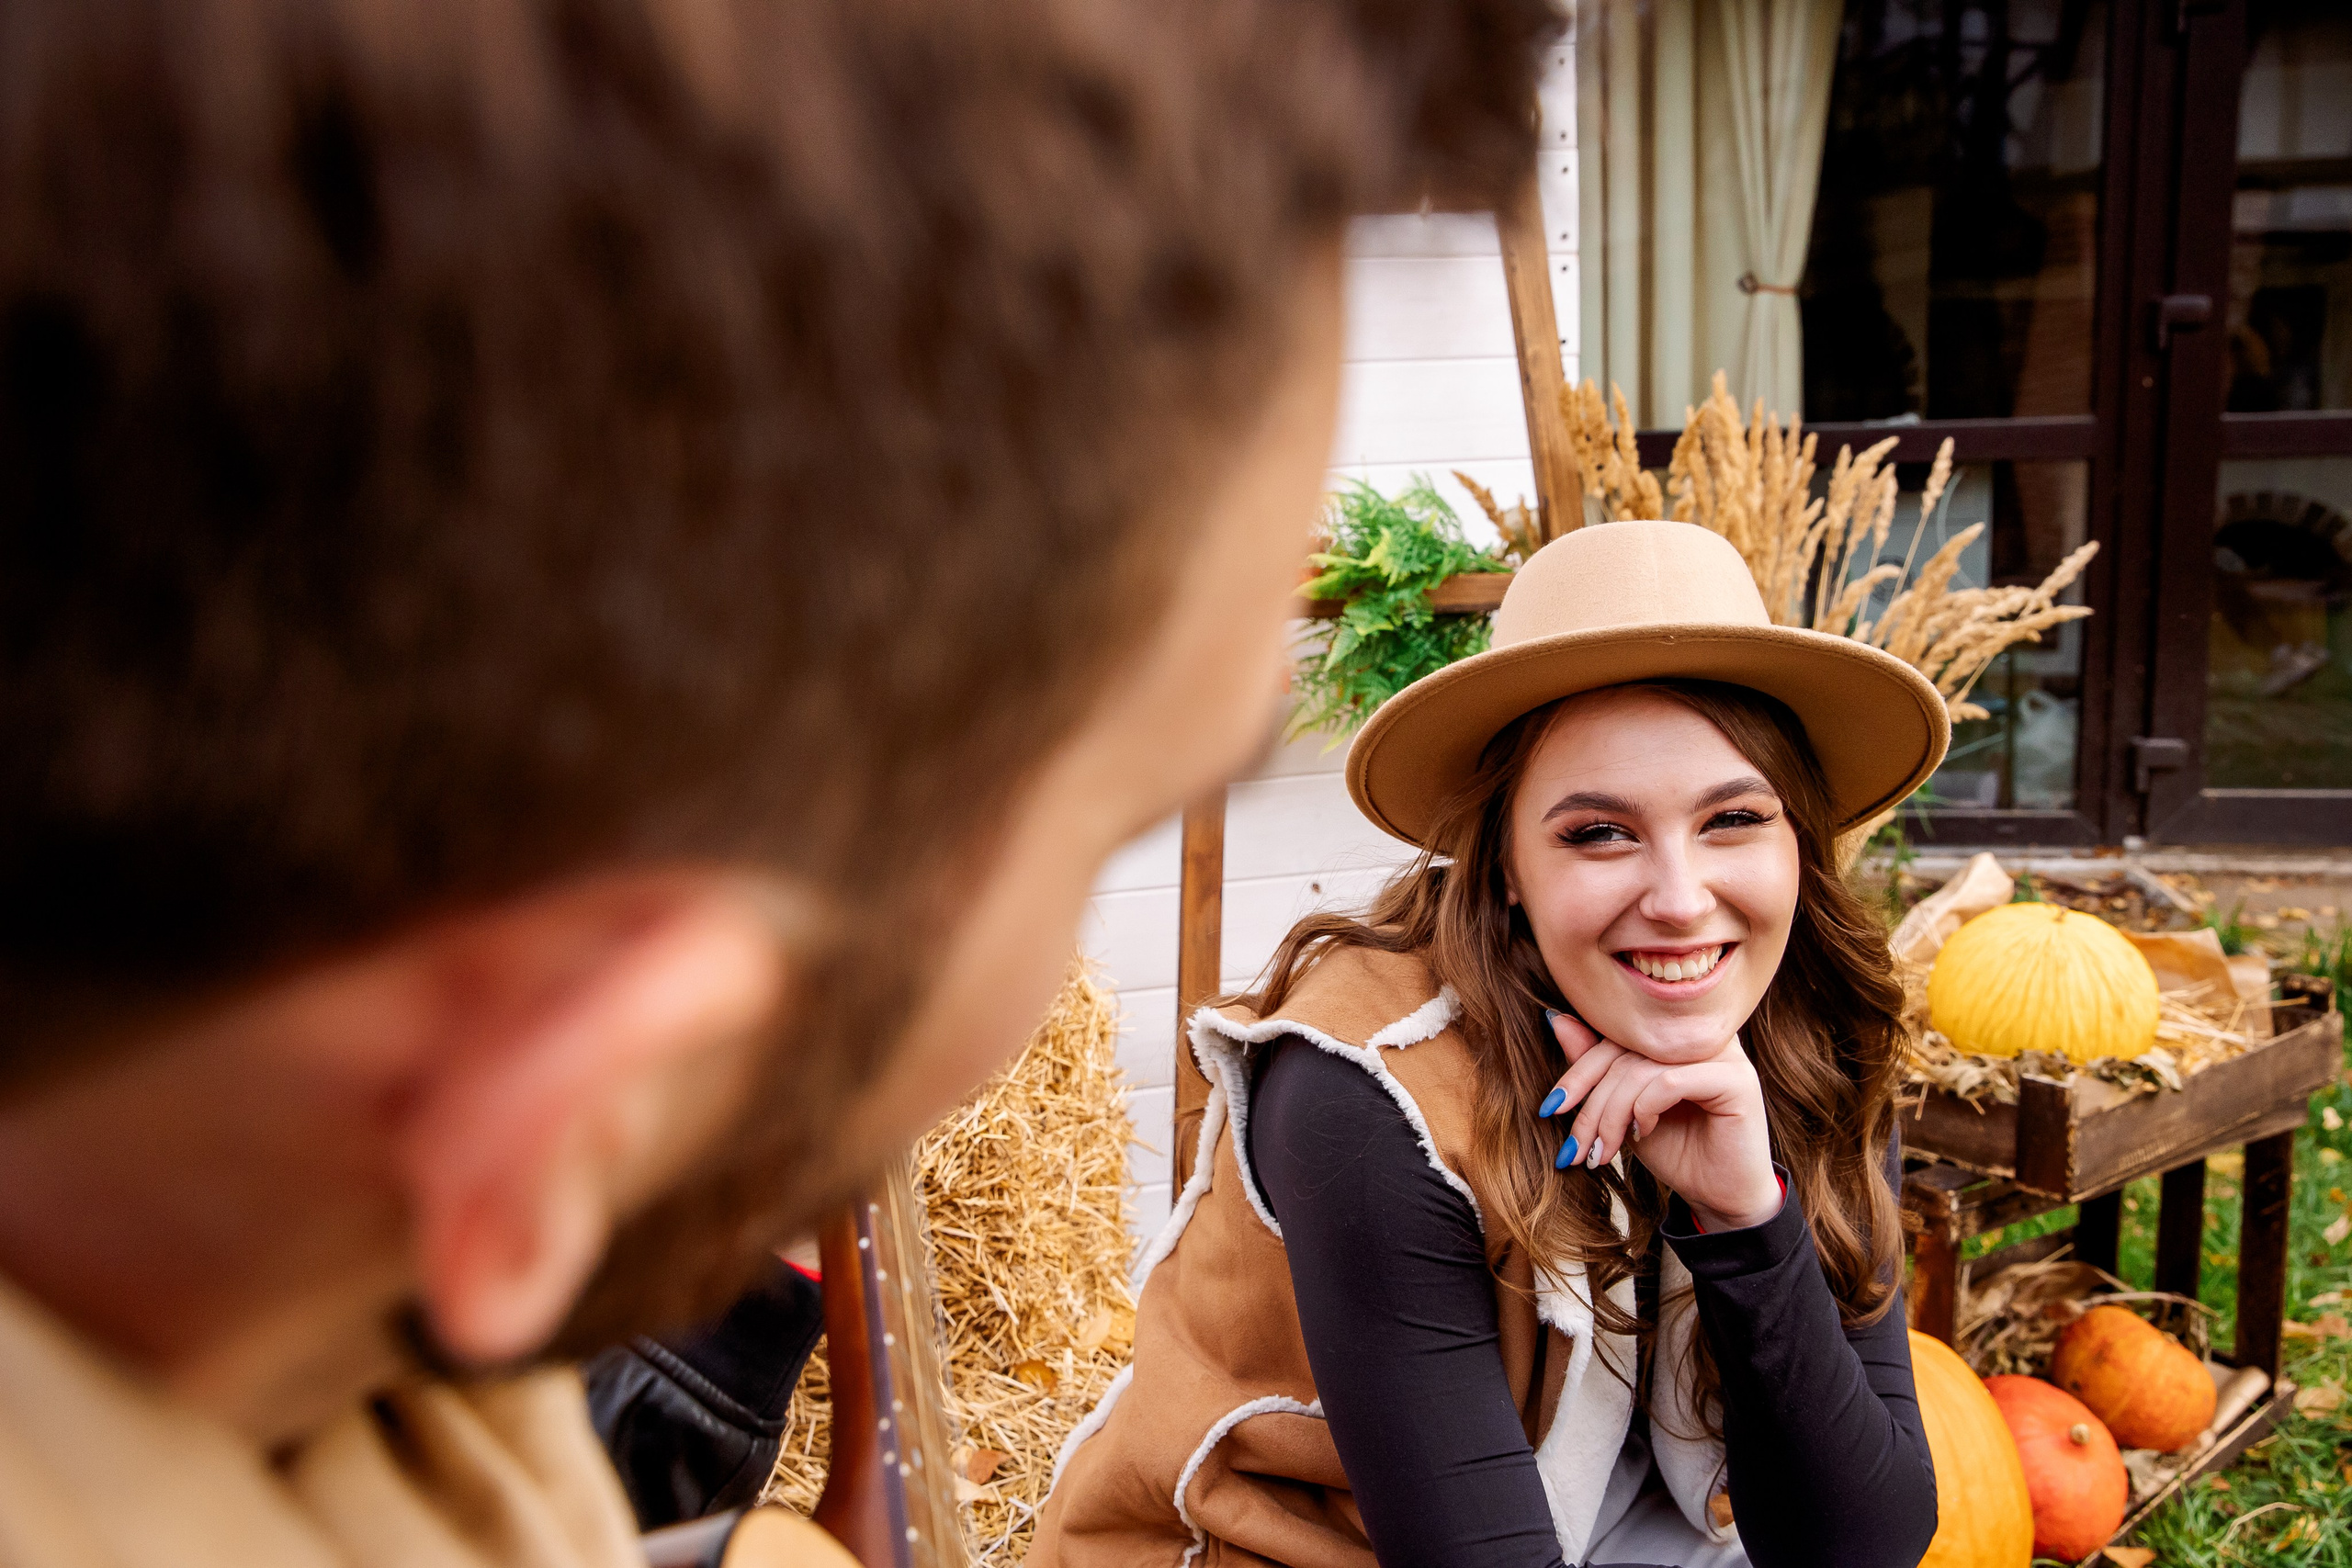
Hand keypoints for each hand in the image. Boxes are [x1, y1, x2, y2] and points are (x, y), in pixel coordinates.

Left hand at [1539, 1010, 1780, 1231]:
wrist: (1720, 1197)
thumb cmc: (1676, 1150)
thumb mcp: (1624, 1110)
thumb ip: (1597, 1067)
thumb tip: (1557, 1019)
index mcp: (1675, 1034)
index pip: (1615, 1035)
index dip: (1577, 1071)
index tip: (1550, 1108)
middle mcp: (1701, 1036)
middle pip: (1625, 1049)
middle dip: (1591, 1101)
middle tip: (1576, 1144)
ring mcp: (1723, 1054)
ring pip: (1642, 1068)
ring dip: (1611, 1114)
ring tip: (1604, 1150)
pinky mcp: (1736, 1080)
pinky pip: (1670, 1082)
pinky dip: (1644, 1109)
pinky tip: (1642, 1133)